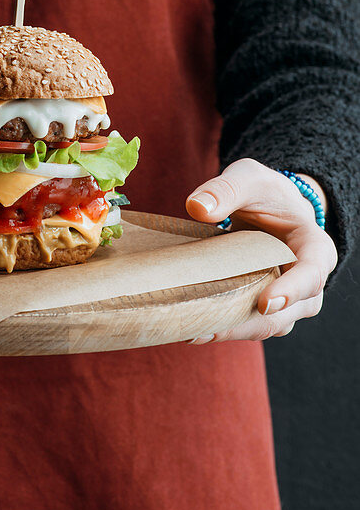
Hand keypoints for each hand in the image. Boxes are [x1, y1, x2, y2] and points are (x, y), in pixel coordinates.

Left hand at [184, 158, 337, 342]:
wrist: (269, 206)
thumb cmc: (264, 191)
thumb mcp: (248, 178)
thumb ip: (226, 189)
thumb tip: (197, 208)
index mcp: (315, 248)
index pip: (312, 273)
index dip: (292, 290)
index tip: (265, 302)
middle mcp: (308, 281)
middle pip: (287, 312)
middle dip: (251, 322)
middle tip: (212, 327)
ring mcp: (289, 299)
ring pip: (268, 326)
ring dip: (235, 331)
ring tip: (197, 331)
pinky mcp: (265, 307)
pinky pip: (250, 325)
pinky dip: (226, 328)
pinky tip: (194, 329)